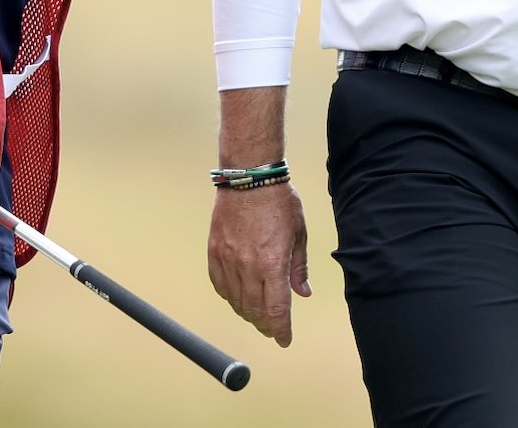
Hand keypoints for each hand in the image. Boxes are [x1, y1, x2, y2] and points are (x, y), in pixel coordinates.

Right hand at [207, 182, 311, 346]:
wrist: (249, 177)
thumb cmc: (278, 201)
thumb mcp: (298, 233)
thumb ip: (298, 267)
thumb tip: (302, 292)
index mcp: (273, 264)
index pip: (277, 310)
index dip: (280, 330)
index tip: (284, 339)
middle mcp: (249, 266)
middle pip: (255, 311)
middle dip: (265, 325)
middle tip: (272, 328)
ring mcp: (228, 259)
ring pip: (236, 301)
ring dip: (247, 313)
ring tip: (256, 315)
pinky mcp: (214, 251)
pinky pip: (219, 284)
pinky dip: (228, 296)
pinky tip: (236, 297)